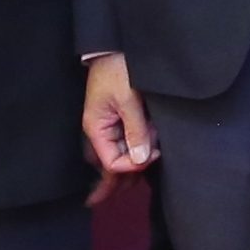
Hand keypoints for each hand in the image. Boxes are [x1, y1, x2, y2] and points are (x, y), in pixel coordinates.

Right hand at [82, 54, 157, 178]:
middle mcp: (100, 130)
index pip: (111, 162)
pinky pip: (122, 142)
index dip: (131, 165)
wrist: (115, 46)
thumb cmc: (118, 69)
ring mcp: (109, 125)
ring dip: (124, 168)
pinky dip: (130, 152)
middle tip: (99, 202)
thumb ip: (135, 130)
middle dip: (111, 182)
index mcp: (96, 128)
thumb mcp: (128, 100)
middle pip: (107, 164)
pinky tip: (138, 160)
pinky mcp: (119, 118)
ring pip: (114, 155)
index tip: (153, 156)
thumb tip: (141, 159)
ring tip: (129, 187)